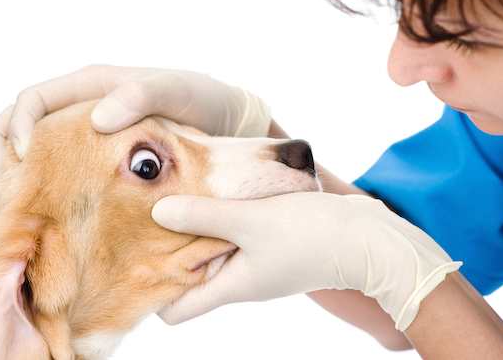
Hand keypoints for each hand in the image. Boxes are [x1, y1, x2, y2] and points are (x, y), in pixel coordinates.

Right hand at [0, 65, 270, 195]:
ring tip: (20, 202)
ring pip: (39, 148)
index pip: (33, 99)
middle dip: (4, 149)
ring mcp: (90, 131)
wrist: (225, 122)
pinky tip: (52, 206)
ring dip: (21, 170)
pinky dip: (48, 182)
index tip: (20, 157)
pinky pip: (64, 166)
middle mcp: (84, 106)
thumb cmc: (202, 101)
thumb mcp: (177, 92)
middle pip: (22, 123)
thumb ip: (140, 97)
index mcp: (93, 84)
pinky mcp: (101, 156)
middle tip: (5, 188)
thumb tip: (96, 119)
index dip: (17, 125)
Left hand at [152, 192, 460, 330]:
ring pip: (213, 251)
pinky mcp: (272, 243)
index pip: (177, 310)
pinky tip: (214, 192)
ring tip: (175, 198)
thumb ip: (203, 216)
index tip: (133, 262)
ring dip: (196, 230)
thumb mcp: (250, 221)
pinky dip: (221, 219)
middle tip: (145, 220)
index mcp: (231, 286)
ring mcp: (257, 262)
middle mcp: (240, 279)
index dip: (153, 294)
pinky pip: (235, 235)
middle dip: (169, 253)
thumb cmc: (311, 235)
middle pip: (191, 277)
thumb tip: (157, 212)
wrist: (368, 237)